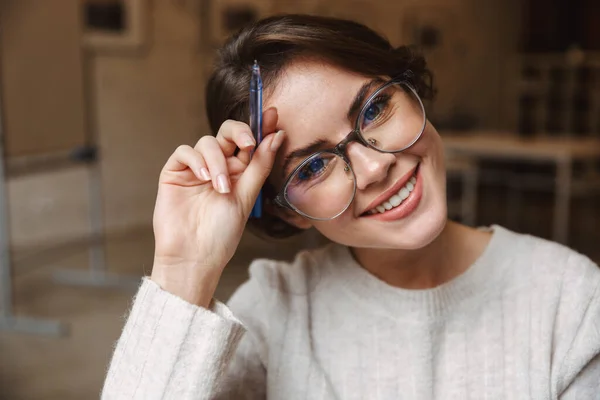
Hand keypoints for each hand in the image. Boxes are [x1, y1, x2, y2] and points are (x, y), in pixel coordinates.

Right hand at [150, 108, 283, 305]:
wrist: (194, 257)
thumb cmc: (222, 234)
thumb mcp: (246, 197)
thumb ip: (259, 166)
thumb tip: (277, 135)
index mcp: (238, 173)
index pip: (249, 143)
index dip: (261, 127)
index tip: (272, 116)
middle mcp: (218, 168)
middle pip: (227, 134)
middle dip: (239, 132)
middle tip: (248, 142)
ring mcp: (195, 170)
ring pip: (207, 143)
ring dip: (216, 160)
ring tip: (219, 187)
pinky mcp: (175, 173)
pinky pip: (185, 152)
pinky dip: (196, 159)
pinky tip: (203, 176)